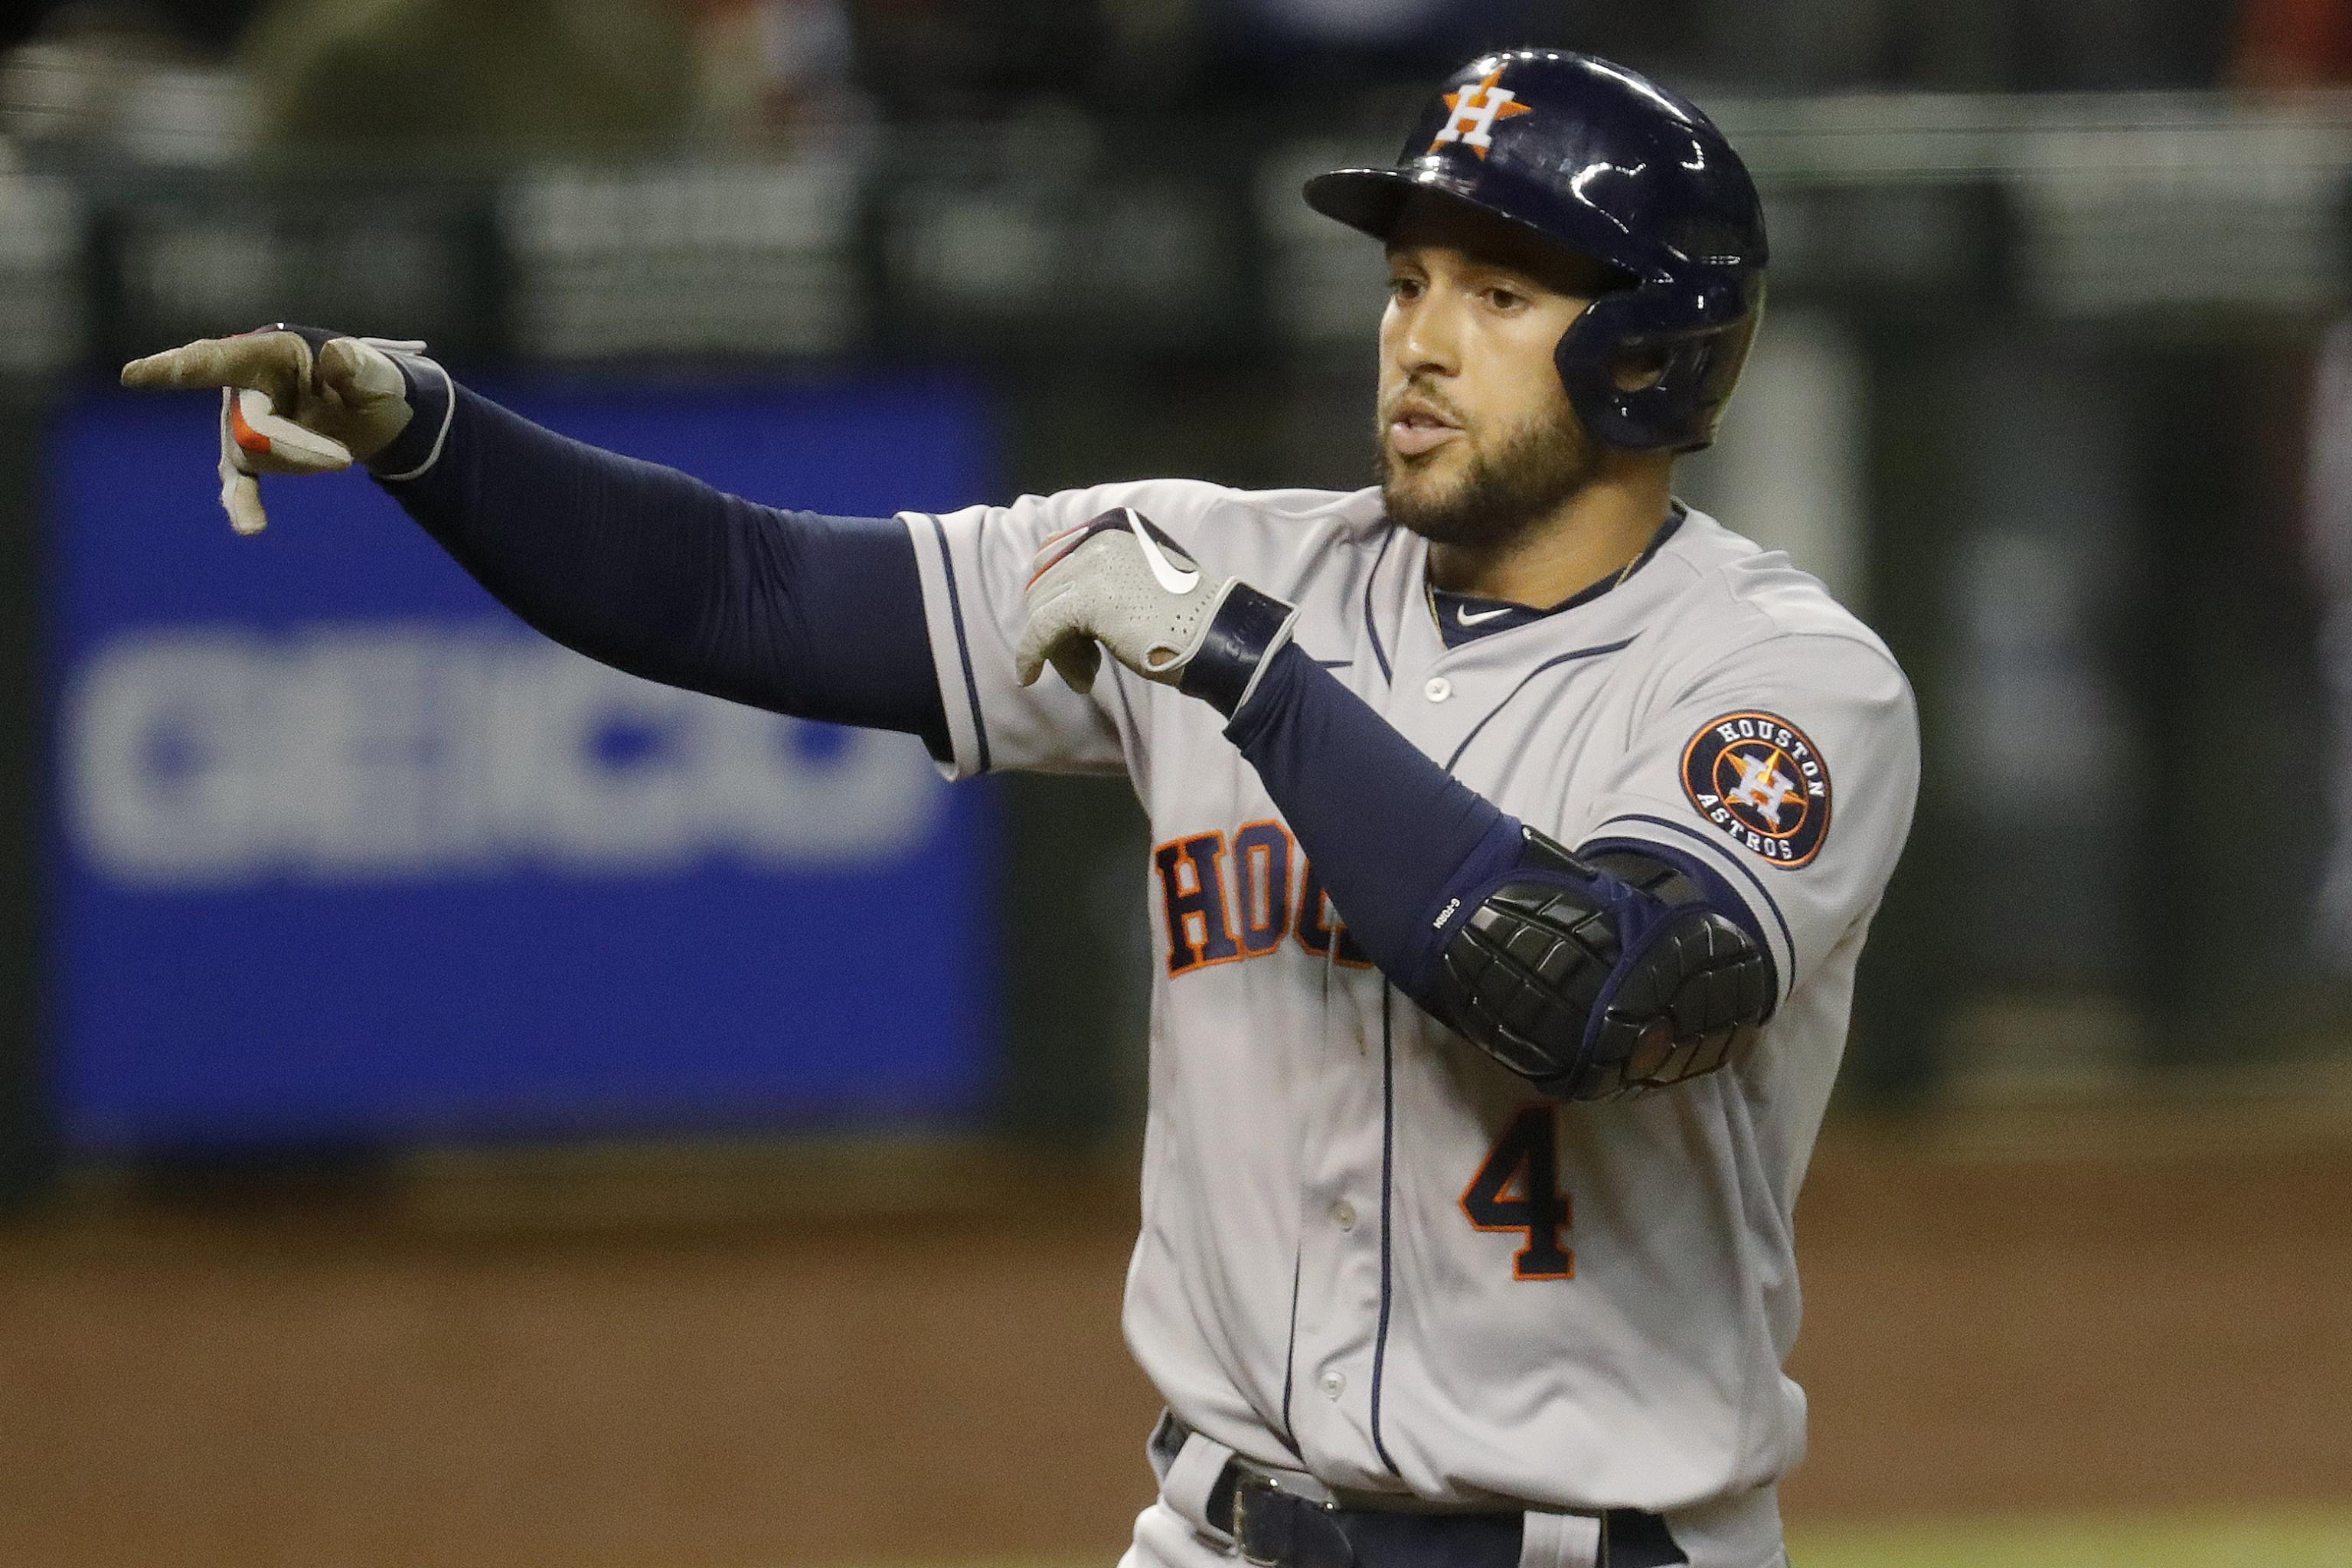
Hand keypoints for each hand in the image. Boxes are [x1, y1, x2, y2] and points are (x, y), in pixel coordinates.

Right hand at [120, 325, 432, 535]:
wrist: (373, 414)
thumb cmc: (369, 383)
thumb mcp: (378, 373)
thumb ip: (360, 366)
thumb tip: (336, 357)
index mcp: (267, 353)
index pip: (216, 360)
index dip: (175, 368)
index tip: (133, 377)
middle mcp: (242, 387)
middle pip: (249, 426)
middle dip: (295, 448)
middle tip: (344, 461)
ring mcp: (240, 424)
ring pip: (252, 456)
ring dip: (300, 461)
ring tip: (341, 457)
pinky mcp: (250, 458)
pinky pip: (240, 484)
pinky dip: (243, 505)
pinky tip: (250, 528)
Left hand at [1014, 507, 1298, 714]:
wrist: (1217, 636)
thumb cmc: (1188, 617)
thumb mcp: (1142, 578)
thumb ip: (1104, 576)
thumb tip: (1056, 602)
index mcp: (1111, 527)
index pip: (1052, 556)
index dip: (1054, 597)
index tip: (1071, 631)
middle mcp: (1098, 538)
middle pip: (1044, 585)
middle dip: (1058, 628)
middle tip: (1086, 662)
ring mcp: (1092, 566)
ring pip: (1041, 611)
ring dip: (1058, 648)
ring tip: (1087, 674)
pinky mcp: (1087, 601)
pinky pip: (1040, 631)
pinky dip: (1031, 655)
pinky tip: (1029, 675)